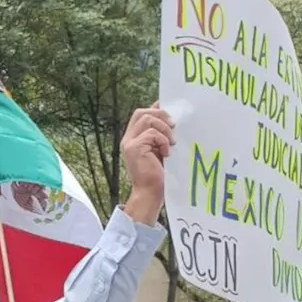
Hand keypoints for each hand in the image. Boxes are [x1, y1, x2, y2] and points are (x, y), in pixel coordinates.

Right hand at [121, 103, 173, 223]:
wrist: (151, 193)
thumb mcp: (161, 150)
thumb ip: (161, 136)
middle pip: (141, 112)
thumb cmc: (159, 175)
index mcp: (133, 137)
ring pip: (147, 119)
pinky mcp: (133, 148)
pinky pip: (151, 133)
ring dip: (164, 129)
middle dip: (160, 115)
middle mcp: (128, 138)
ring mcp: (129, 143)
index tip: (171, 110)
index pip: (141, 114)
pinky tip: (167, 153)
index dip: (156, 108)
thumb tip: (173, 120)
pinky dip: (164, 141)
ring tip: (172, 142)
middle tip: (174, 126)